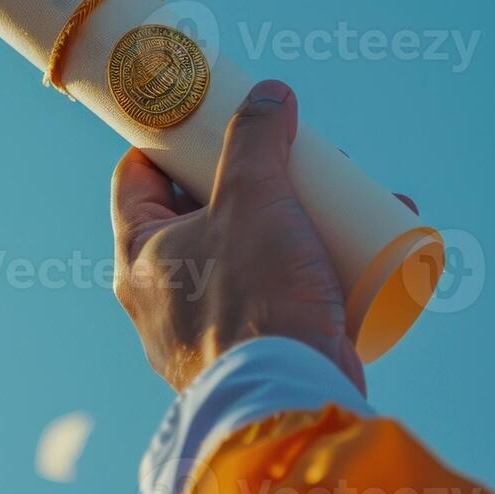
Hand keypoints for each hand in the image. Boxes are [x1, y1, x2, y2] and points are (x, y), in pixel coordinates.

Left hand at [111, 80, 416, 392]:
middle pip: (201, 213)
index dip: (167, 139)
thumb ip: (255, 139)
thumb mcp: (252, 198)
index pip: (137, 179)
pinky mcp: (257, 353)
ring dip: (292, 219)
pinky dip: (314, 266)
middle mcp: (164, 296)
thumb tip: (269, 93)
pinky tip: (357, 245)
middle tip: (290, 150)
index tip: (204, 113)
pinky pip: (279, 295)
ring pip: (248, 253)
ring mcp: (211, 329)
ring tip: (338, 193)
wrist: (290, 399)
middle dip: (251, 177)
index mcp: (139, 257)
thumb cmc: (253, 297)